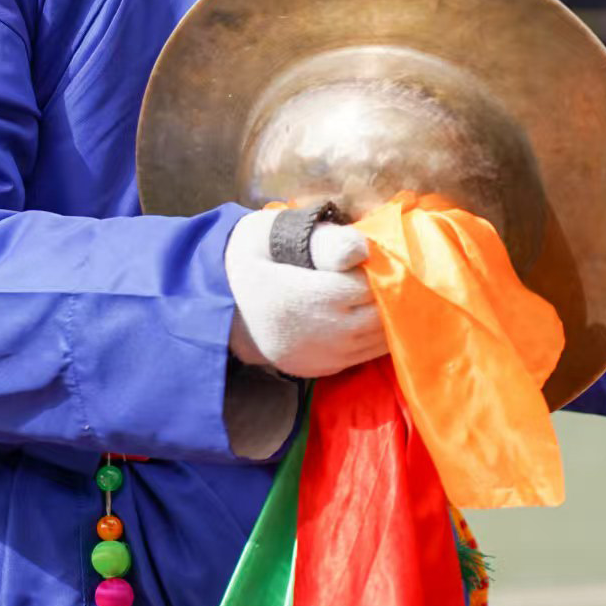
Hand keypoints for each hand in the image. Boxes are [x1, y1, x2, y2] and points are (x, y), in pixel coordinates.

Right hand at [224, 208, 387, 378]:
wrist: (213, 305)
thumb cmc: (248, 259)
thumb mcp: (271, 236)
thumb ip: (320, 240)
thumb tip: (364, 250)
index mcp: (302, 297)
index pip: (366, 286)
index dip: (380, 267)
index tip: (380, 251)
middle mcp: (315, 334)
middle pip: (379, 316)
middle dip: (392, 292)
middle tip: (391, 270)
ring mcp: (319, 357)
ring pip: (378, 340)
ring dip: (389, 316)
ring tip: (388, 291)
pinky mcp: (319, 370)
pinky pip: (364, 356)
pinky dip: (377, 336)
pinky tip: (373, 314)